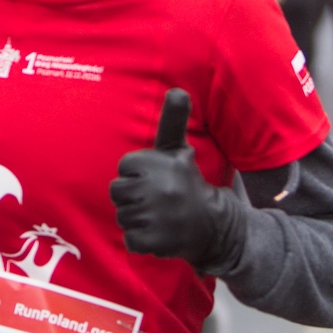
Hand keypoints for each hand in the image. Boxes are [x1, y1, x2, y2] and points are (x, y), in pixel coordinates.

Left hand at [109, 90, 243, 268]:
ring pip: (122, 216)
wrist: (215, 224)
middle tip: (157, 200)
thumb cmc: (187, 183)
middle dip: (133, 197)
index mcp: (159, 163)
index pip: (124, 167)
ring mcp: (156, 216)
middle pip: (117, 192)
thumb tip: (178, 91)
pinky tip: (160, 233)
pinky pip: (130, 240)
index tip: (157, 179)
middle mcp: (158, 188)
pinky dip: (142, 240)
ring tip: (160, 216)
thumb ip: (173, 121)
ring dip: (137, 219)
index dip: (137, 174)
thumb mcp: (179, 150)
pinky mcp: (156, 241)